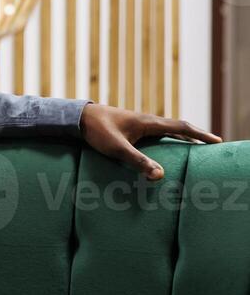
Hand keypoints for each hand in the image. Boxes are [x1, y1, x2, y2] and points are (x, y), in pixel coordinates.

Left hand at [79, 103, 221, 179]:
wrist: (77, 118)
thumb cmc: (97, 131)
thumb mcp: (118, 148)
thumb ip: (139, 162)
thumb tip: (161, 176)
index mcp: (148, 122)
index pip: (181, 127)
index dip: (200, 135)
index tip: (217, 141)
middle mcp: (146, 120)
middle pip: (178, 127)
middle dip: (195, 135)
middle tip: (212, 144)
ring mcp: (138, 122)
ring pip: (167, 129)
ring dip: (182, 136)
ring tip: (195, 146)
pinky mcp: (130, 127)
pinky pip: (156, 132)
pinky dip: (168, 137)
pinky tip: (167, 145)